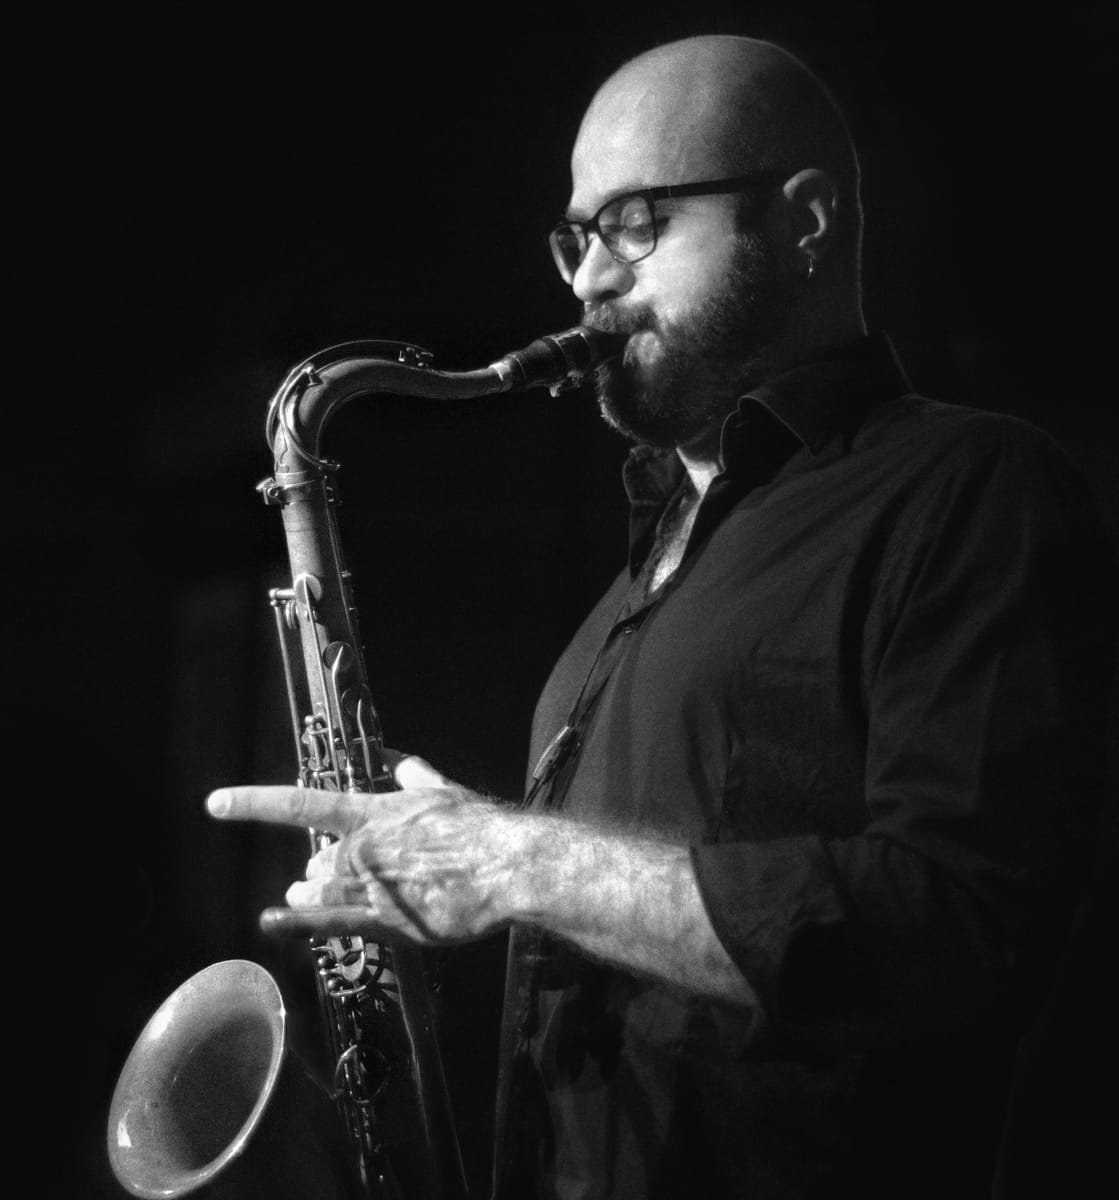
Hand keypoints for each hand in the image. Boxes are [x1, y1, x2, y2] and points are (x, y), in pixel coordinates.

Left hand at [206, 754, 518, 944]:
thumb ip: (412, 774)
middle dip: (321, 870)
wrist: (507, 866)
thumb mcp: (442, 790)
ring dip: (313, 894)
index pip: (302, 805)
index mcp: (373, 814)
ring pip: (322, 892)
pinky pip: (333, 924)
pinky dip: (297, 924)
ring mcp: (371, 887)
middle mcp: (362, 849)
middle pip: (317, 862)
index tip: (216, 802)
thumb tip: (396, 757)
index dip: (254, 803)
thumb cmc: (479, 826)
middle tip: (339, 874)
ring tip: (308, 895)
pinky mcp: (387, 923)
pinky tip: (271, 921)